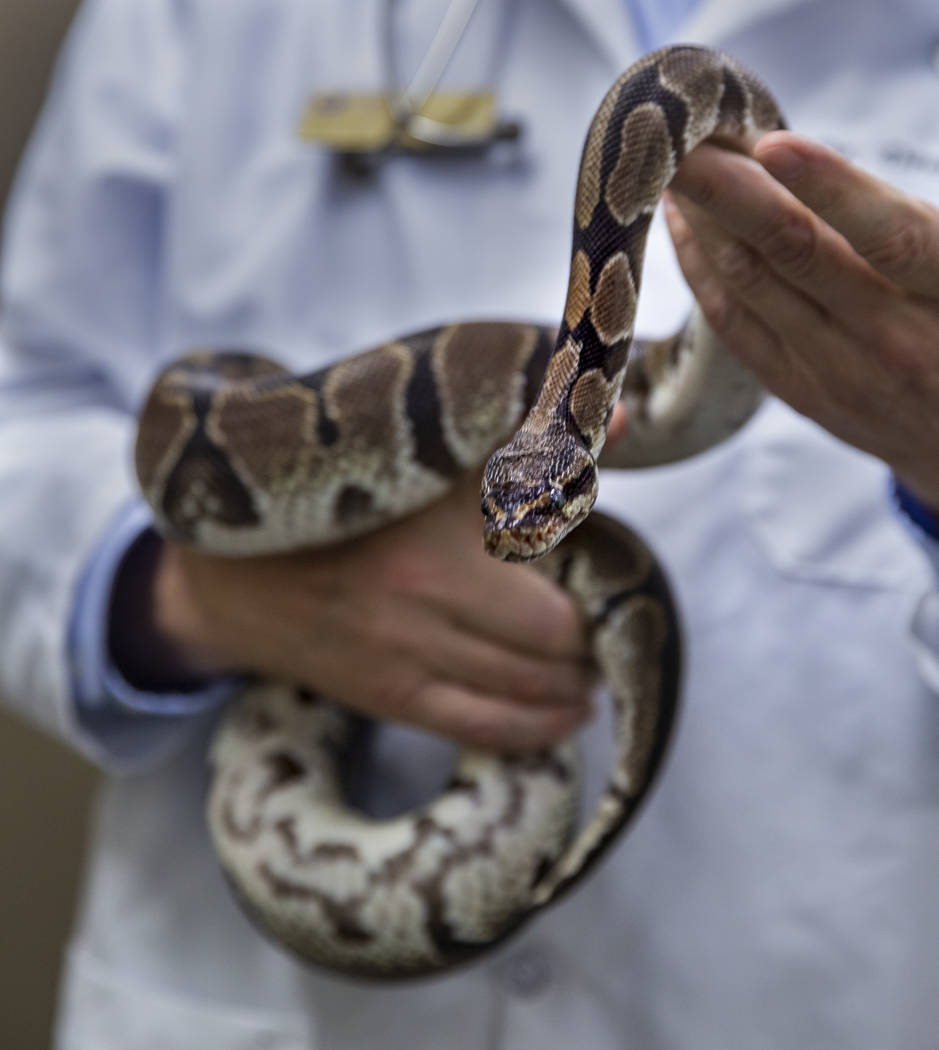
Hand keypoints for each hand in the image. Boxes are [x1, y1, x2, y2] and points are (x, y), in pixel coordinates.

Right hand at [124, 474, 594, 751]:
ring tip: (590, 675)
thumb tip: (629, 411)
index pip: (557, 593)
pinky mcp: (386, 697)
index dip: (601, 599)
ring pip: (520, 697)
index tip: (612, 588)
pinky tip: (564, 719)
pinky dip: (532, 731)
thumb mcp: (430, 459)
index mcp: (440, 534)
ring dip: (571, 692)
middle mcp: (422, 602)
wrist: (230, 573)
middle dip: (590, 646)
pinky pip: (478, 732)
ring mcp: (402, 657)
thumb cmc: (346, 504)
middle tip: (604, 631)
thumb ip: (534, 433)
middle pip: (550, 648)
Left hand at [664, 130, 938, 508]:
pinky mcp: (800, 392)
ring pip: (752, 286)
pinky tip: (680, 226)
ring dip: (704, 221)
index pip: (888, 236)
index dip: (830, 188)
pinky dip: (702, 270)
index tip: (771, 142)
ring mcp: (840, 372)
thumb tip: (798, 157)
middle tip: (681, 139)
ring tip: (672, 166)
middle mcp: (893, 337)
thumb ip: (896, 222)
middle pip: (795, 253)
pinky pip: (734, 327)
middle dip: (730, 190)